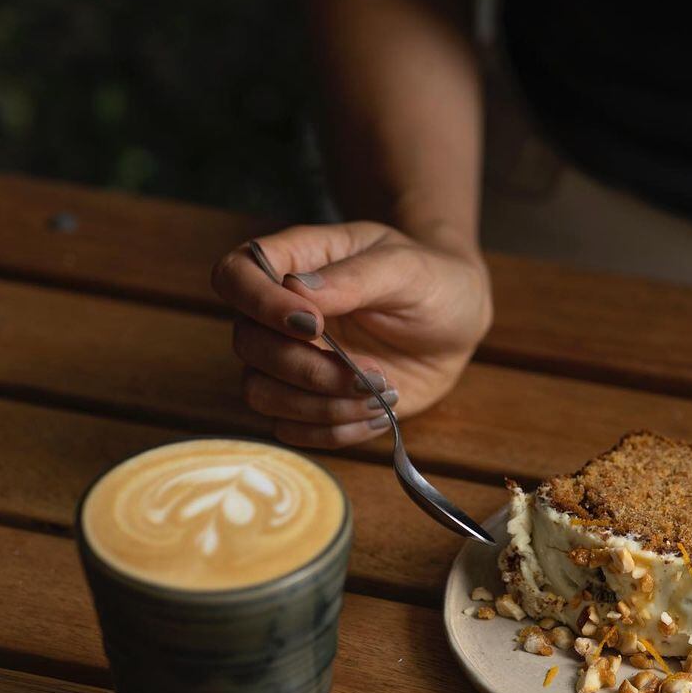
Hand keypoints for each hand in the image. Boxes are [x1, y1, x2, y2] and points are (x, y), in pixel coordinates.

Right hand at [211, 221, 491, 447]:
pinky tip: (378, 414)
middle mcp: (280, 313)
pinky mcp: (311, 400)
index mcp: (295, 262)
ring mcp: (292, 359)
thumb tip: (295, 289)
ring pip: (261, 394)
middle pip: (247, 345)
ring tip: (380, 394)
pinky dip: (333, 430)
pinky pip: (292, 429)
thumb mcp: (406, 269)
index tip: (314, 324)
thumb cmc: (431, 281)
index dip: (258, 304)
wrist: (456, 324)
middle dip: (306, 368)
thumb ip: (354, 277)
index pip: (234, 276)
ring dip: (319, 405)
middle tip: (369, 370)